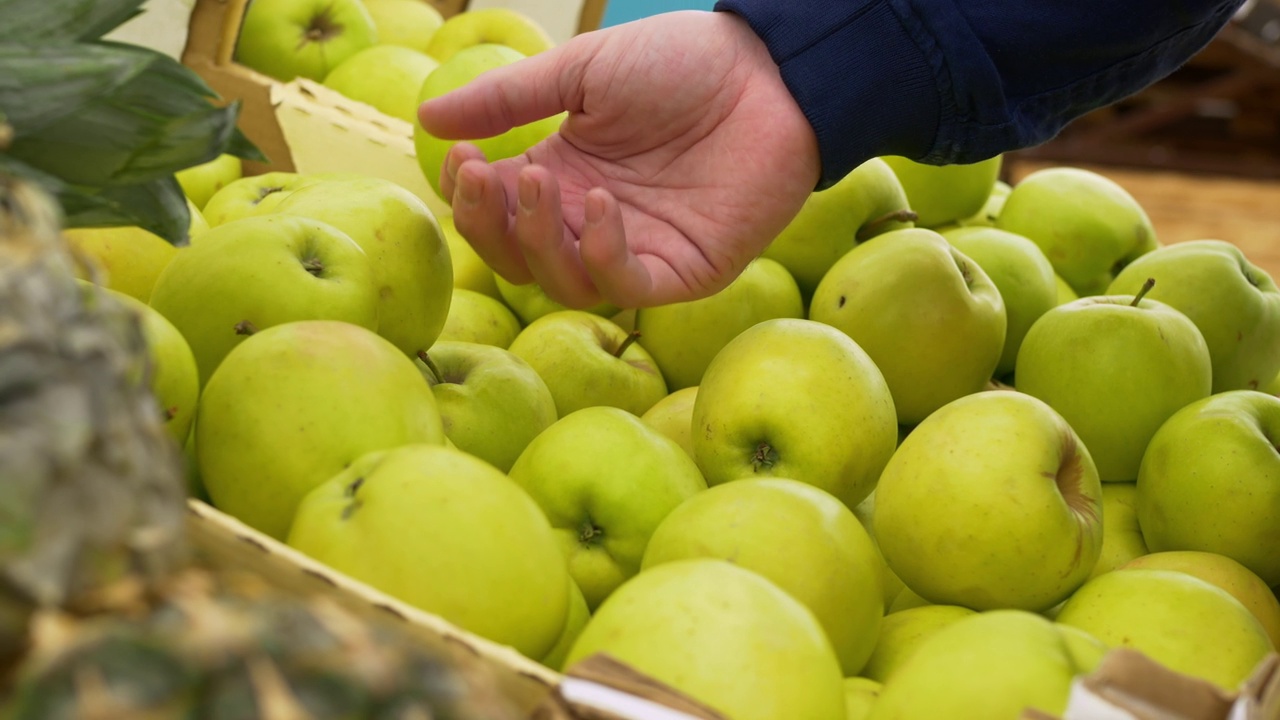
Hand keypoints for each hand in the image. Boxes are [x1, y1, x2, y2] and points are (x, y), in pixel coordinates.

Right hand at [417, 10, 819, 308]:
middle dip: (490, 224)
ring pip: (562, 283)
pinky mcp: (681, 270)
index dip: (470, 199)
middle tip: (488, 175)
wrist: (767, 69)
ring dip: (535, 239)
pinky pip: (624, 285)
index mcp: (563, 176)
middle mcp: (590, 221)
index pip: (496, 215)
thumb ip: (509, 99)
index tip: (462, 156)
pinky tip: (597, 205)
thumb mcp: (581, 72)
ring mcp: (635, 250)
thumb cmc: (680, 62)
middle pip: (518, 259)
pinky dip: (599, 253)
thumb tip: (427, 118)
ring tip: (537, 180)